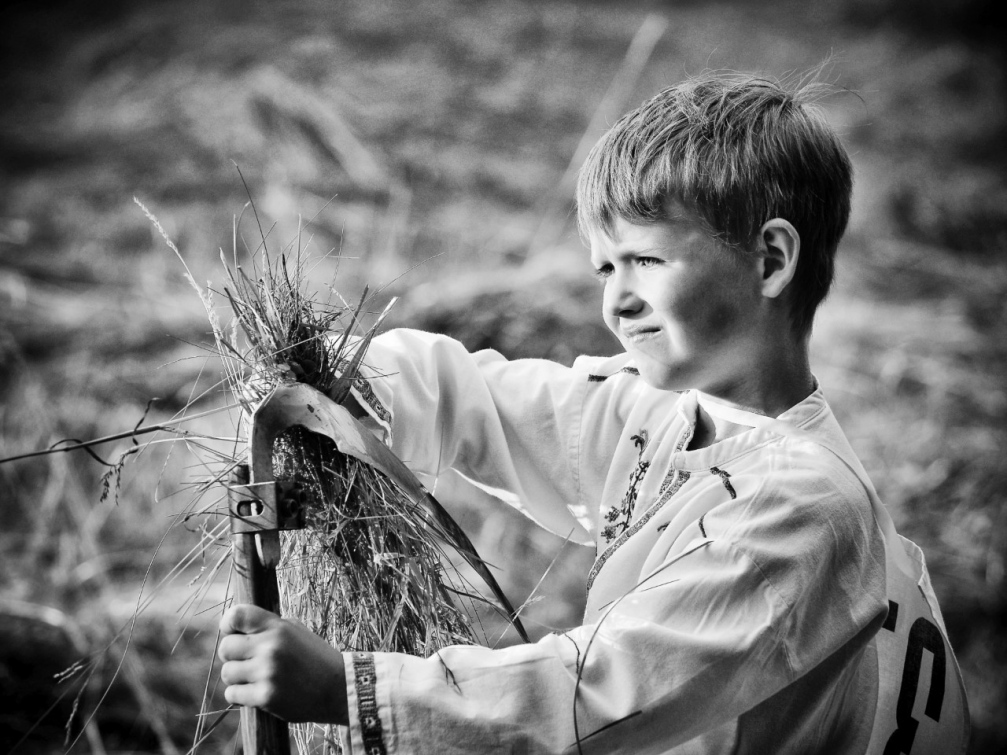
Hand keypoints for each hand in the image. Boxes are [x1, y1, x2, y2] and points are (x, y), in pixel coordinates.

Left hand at [218, 604, 348, 724]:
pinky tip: (256, 692)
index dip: (228, 624)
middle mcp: (271, 647)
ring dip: (236, 678)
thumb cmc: (313, 657)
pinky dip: (240, 695)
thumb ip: (266, 627)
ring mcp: (268, 672)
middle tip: (247, 661)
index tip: (232, 632)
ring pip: (227, 673)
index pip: (237, 615)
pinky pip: (232, 695)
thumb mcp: (295, 631)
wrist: (337, 688)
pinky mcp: (266, 697)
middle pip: (225, 647)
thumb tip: (233, 629)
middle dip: (232, 655)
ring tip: (254, 678)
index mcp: (278, 627)